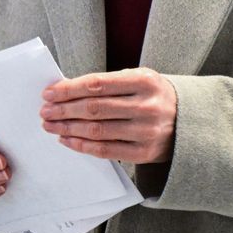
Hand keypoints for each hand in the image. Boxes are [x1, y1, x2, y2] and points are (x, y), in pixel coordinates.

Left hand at [40, 68, 176, 163]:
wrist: (188, 121)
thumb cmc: (155, 96)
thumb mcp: (140, 79)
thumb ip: (109, 83)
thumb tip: (67, 90)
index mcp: (145, 81)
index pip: (98, 84)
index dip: (69, 89)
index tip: (49, 93)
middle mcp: (147, 106)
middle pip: (94, 108)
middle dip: (64, 109)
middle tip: (45, 110)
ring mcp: (146, 131)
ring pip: (97, 130)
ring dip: (68, 128)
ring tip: (51, 125)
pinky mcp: (143, 152)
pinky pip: (105, 150)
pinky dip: (81, 145)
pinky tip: (67, 139)